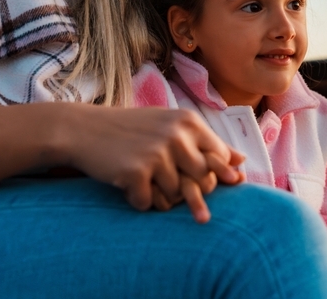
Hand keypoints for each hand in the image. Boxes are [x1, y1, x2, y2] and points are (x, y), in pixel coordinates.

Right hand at [61, 105, 244, 220]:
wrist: (84, 128)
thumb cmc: (132, 129)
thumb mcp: (171, 125)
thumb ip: (206, 143)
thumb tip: (242, 162)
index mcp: (189, 121)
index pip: (219, 157)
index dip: (212, 174)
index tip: (195, 178)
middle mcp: (177, 135)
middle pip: (202, 181)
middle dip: (187, 189)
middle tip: (162, 178)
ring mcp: (157, 153)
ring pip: (174, 196)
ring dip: (158, 195)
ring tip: (140, 175)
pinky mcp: (136, 172)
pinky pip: (148, 203)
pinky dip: (137, 200)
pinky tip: (125, 182)